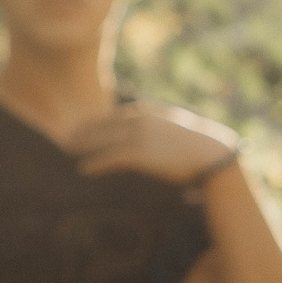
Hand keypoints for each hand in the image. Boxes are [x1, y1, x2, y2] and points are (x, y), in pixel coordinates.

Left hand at [72, 104, 238, 186]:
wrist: (214, 156)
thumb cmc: (203, 146)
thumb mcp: (181, 128)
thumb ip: (164, 125)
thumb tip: (159, 132)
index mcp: (153, 112)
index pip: (118, 114)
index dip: (100, 120)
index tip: (86, 124)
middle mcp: (143, 120)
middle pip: (105, 124)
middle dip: (86, 130)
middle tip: (67, 135)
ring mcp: (140, 135)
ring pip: (103, 139)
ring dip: (84, 144)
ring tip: (68, 150)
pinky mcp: (140, 153)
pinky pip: (110, 158)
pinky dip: (95, 163)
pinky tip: (84, 169)